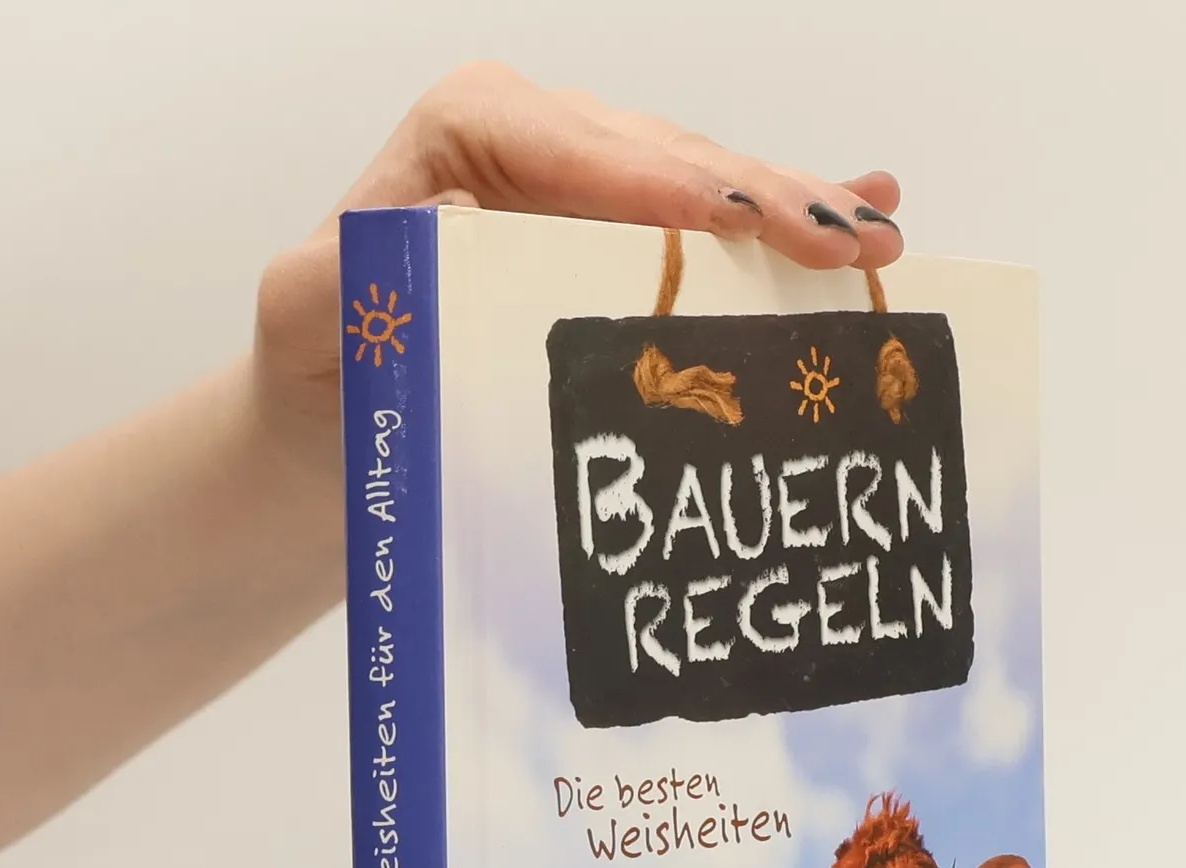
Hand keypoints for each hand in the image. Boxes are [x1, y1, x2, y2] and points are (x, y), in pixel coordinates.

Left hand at [253, 62, 903, 470]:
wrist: (348, 420)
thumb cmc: (329, 365)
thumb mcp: (309, 316)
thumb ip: (350, 277)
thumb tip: (440, 237)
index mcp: (470, 128)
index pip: (581, 144)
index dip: (665, 180)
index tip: (733, 218)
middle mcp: (545, 139)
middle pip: (668, 159)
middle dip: (758, 199)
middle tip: (843, 241)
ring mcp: (599, 185)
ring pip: (708, 188)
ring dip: (795, 214)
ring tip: (875, 237)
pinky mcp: (631, 234)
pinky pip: (718, 221)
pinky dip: (787, 219)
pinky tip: (870, 204)